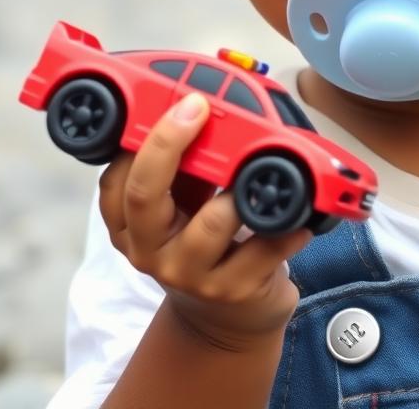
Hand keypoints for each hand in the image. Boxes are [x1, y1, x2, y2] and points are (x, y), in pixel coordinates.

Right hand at [99, 92, 312, 347]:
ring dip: (235, 193)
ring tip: (259, 175)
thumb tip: (207, 101)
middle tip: (200, 109)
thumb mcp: (183, 200)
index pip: (118, 178)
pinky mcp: (233, 291)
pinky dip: (286, 228)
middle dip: (170, 145)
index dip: (143, 137)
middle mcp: (150, 250)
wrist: (225, 317)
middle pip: (144, 195)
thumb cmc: (203, 238)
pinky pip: (263, 252)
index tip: (181, 102)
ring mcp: (192, 274)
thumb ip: (185, 160)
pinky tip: (301, 217)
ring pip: (209, 225)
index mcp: (131, 223)